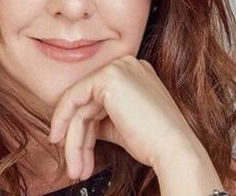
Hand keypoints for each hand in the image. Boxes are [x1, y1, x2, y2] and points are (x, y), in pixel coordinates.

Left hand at [48, 54, 202, 180]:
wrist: (173, 148)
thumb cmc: (153, 142)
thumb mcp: (121, 126)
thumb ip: (101, 119)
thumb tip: (77, 125)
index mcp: (134, 73)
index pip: (98, 99)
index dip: (84, 126)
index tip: (75, 151)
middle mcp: (126, 65)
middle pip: (88, 102)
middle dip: (77, 138)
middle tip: (75, 168)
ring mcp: (118, 68)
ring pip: (80, 106)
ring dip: (74, 141)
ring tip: (76, 169)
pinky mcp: (108, 77)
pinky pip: (74, 99)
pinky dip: (64, 122)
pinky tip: (63, 144)